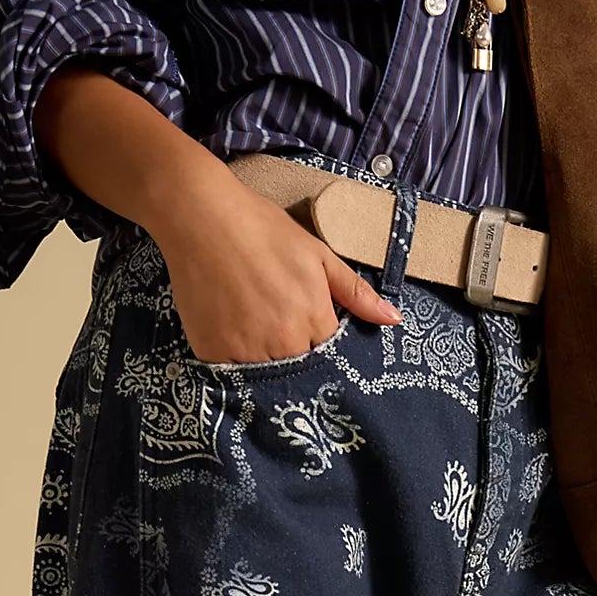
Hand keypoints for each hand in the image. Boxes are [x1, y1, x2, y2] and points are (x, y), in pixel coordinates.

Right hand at [34, 65, 400, 362]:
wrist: (202, 216)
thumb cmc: (264, 229)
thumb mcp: (318, 255)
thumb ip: (356, 293)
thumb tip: (394, 321)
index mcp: (315, 321)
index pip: (329, 356)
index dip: (321, 347)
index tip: (310, 336)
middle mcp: (285, 344)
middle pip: (299, 372)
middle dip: (295, 358)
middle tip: (278, 332)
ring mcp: (248, 352)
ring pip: (267, 379)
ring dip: (266, 365)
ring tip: (255, 333)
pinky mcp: (214, 354)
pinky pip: (232, 374)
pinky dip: (235, 363)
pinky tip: (231, 335)